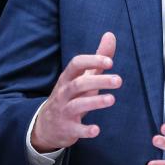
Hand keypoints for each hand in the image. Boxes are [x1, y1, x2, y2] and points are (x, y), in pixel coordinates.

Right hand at [30, 32, 120, 152]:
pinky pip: (75, 129)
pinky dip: (85, 130)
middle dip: (98, 81)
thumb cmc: (70, 96)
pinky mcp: (67, 129)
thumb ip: (97, 59)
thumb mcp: (81, 77)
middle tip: (119, 80)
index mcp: (68, 78)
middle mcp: (64, 93)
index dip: (92, 61)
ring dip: (94, 102)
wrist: (46, 125)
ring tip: (111, 99)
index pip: (76, 64)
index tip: (110, 62)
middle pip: (79, 84)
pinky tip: (97, 130)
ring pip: (77, 105)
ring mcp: (64, 111)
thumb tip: (110, 35)